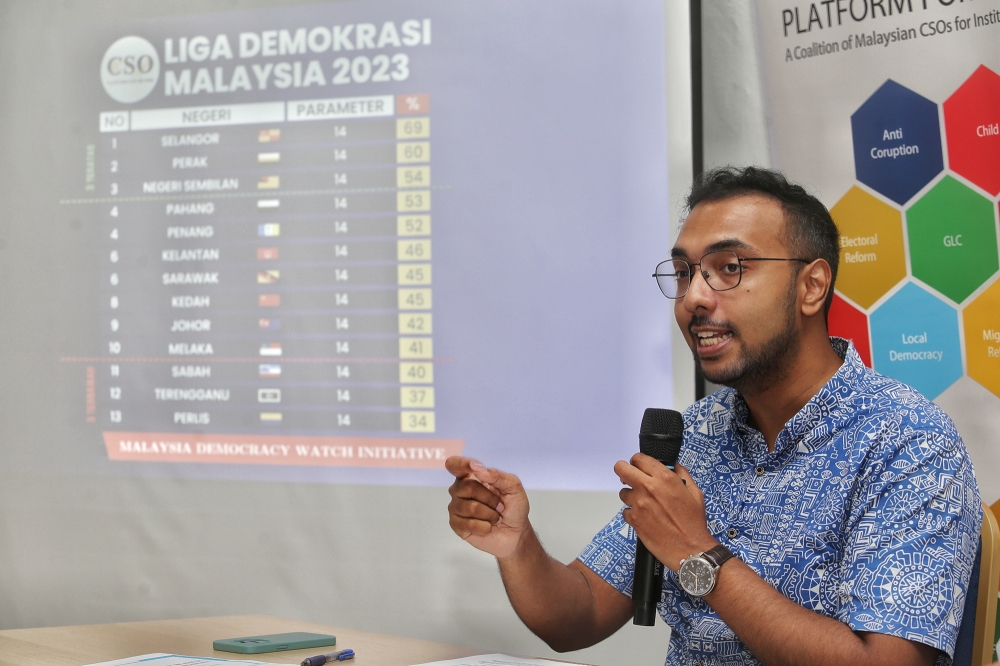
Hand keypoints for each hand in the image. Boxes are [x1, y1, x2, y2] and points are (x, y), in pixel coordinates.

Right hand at [446, 456, 530, 559]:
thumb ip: (498, 476)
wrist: (516, 533)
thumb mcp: (514, 488)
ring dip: (489, 514)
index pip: (455, 464)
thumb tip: (478, 469)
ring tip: (496, 517)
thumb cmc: (513, 508)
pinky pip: (468, 524)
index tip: (473, 467)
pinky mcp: (456, 524)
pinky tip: (488, 527)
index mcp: (471, 476)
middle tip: (500, 506)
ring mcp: (456, 507)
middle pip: (467, 487)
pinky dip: (484, 527)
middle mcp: (460, 490)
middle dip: (489, 498)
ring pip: (469, 507)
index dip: (461, 464)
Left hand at [615, 455, 716, 570]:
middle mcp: (649, 488)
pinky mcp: (634, 519)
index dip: (638, 461)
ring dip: (631, 496)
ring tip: (645, 504)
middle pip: (621, 469)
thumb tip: (672, 465)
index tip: (639, 466)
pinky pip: (626, 511)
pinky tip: (646, 518)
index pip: (639, 458)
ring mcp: (639, 503)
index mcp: (665, 478)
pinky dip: (633, 513)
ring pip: (623, 492)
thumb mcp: (695, 492)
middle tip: (631, 477)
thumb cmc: (693, 523)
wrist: (690, 548)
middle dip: (624, 471)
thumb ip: (681, 474)